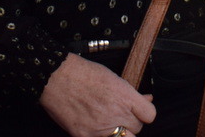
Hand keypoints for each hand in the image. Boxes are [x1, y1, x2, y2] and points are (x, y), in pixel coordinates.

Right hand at [40, 53, 154, 136]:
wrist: (55, 78)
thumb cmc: (81, 73)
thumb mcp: (112, 77)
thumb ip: (130, 92)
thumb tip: (146, 99)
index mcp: (124, 96)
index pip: (149, 115)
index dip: (145, 112)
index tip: (140, 110)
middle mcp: (115, 113)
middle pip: (137, 128)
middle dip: (130, 122)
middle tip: (119, 114)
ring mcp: (101, 128)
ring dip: (120, 133)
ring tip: (109, 122)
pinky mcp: (86, 136)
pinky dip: (102, 136)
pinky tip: (96, 127)